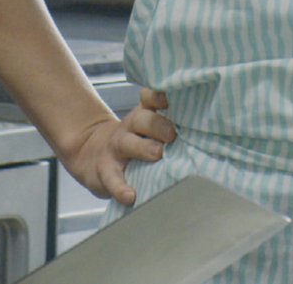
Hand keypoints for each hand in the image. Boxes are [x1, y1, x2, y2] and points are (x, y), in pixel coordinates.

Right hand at [59, 88, 176, 205]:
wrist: (89, 154)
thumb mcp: (145, 128)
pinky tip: (130, 196)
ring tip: (157, 154)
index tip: (170, 98)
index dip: (158, 96)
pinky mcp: (106, 172)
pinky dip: (121, 189)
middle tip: (172, 134)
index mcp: (143, 116)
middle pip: (142, 119)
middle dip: (158, 124)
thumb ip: (168, 126)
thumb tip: (202, 133)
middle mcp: (130, 128)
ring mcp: (116, 149)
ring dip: (143, 148)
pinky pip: (113, 179)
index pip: (150, 99)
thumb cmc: (133, 143)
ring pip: (127, 143)